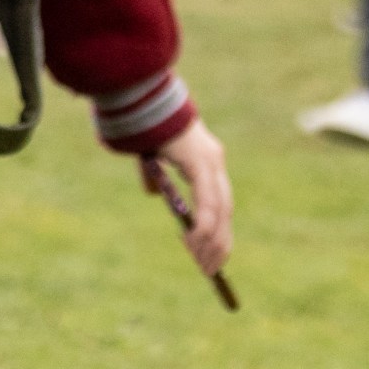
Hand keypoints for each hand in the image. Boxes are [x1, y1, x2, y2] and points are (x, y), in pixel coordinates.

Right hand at [146, 120, 234, 278]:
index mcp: (206, 161)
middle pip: (225, 212)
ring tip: (204, 263)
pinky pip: (208, 201)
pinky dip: (205, 224)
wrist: (142, 99)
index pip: (219, 203)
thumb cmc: (144, 123)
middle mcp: (215, 163)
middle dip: (219, 243)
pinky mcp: (201, 163)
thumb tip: (152, 193)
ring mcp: (211, 162)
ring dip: (213, 241)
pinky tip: (197, 240)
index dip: (217, 230)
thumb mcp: (149, 156)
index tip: (211, 255)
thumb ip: (154, 176)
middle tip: (210, 269)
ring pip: (221, 211)